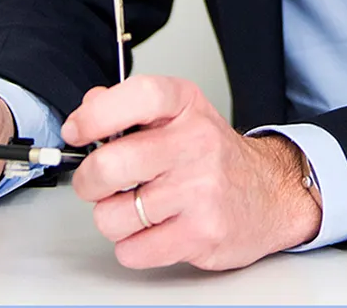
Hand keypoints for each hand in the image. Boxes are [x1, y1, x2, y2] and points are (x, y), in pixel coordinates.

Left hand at [64, 74, 322, 269]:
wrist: (270, 194)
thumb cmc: (215, 156)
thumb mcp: (180, 115)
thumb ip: (131, 107)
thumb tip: (88, 107)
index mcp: (186, 106)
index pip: (137, 96)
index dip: (95, 115)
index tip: (76, 131)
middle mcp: (196, 143)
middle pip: (110, 165)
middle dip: (89, 181)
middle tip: (98, 183)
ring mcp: (200, 190)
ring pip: (113, 215)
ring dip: (113, 218)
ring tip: (137, 208)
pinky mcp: (202, 233)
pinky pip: (133, 250)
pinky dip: (133, 246)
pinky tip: (154, 230)